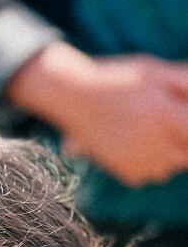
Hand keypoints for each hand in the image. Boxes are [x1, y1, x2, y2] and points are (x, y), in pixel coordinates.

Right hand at [5, 43, 187, 185]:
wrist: (70, 95)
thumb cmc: (115, 78)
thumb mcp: (152, 71)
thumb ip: (184, 80)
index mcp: (163, 113)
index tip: (180, 119)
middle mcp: (152, 140)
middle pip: (187, 154)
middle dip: (183, 140)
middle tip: (169, 124)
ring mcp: (136, 158)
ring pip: (171, 167)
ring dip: (170, 153)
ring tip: (152, 132)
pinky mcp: (124, 170)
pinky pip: (151, 174)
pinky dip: (150, 163)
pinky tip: (137, 144)